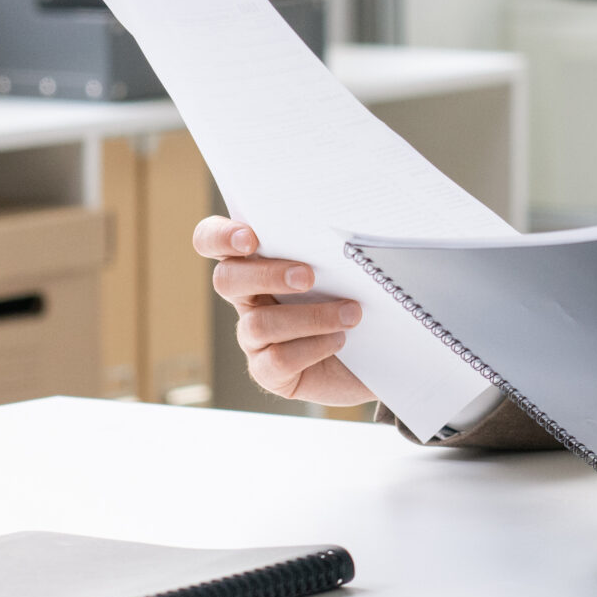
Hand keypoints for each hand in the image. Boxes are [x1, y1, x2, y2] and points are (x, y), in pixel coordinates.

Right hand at [192, 216, 371, 405]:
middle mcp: (249, 297)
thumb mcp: (351, 263)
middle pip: (226, 279)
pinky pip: (278, 359)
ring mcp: (254, 337)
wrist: (383, 349)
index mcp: (259, 260)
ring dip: (311, 317)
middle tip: (309, 276)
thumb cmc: (363, 293)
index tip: (250, 238)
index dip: (220, 237)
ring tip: (351, 313)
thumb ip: (334, 242)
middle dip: (266, 275)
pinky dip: (314, 346)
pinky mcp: (269, 371)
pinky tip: (341, 340)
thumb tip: (348, 225)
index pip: (213, 240)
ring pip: (258, 324)